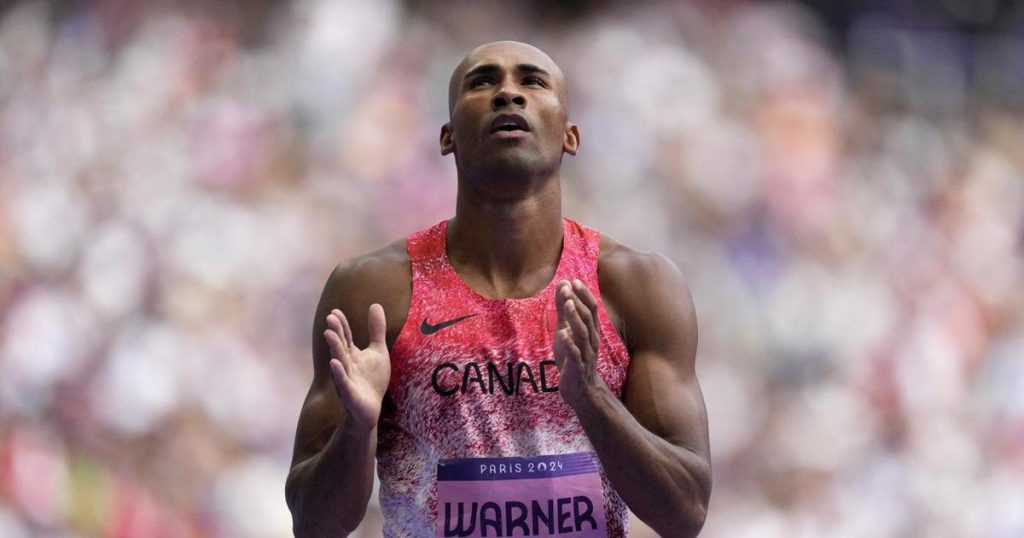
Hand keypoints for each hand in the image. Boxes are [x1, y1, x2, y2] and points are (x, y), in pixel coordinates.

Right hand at [323, 304, 389, 432]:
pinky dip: (338, 374)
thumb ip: (376, 330)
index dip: (341, 325)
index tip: (335, 311)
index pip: (345, 337)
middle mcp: (346, 365)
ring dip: (334, 348)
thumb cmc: (372, 379)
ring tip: (329, 334)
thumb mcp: (378, 351)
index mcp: (351, 354)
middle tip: (330, 318)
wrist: (370, 409)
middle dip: (335, 332)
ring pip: (339, 362)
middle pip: (340, 347)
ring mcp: (346, 379)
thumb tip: (375, 304)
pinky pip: (343, 383)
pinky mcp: (350, 394)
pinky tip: (334, 364)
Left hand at [553, 279, 607, 407]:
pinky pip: (575, 354)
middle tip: (570, 287)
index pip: (591, 309)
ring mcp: (585, 354)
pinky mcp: (577, 367)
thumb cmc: (574, 357)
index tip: (574, 280)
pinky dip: (570, 344)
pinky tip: (563, 334)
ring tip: (568, 304)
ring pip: (583, 334)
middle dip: (579, 302)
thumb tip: (563, 284)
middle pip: (589, 318)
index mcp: (591, 331)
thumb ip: (564, 309)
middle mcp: (591, 340)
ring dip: (576, 318)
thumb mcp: (566, 329)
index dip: (584, 295)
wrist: (580, 389)